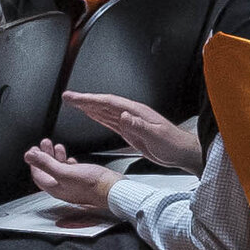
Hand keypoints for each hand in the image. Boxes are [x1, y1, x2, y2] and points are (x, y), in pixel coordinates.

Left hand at [22, 140, 117, 215]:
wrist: (113, 190)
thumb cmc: (93, 185)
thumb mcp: (65, 172)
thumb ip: (46, 163)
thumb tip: (29, 156)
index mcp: (55, 188)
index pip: (38, 175)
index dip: (34, 162)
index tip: (33, 150)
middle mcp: (63, 188)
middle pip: (48, 171)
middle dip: (45, 156)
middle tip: (44, 144)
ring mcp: (73, 185)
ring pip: (59, 169)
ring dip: (56, 157)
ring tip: (57, 146)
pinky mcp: (83, 181)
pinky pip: (70, 171)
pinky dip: (67, 162)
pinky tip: (70, 158)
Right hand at [63, 91, 200, 171]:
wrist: (183, 153)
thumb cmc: (173, 144)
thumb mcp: (156, 136)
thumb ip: (139, 126)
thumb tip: (124, 115)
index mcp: (136, 112)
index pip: (108, 103)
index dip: (90, 99)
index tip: (75, 98)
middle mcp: (132, 114)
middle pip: (103, 104)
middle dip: (85, 100)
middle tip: (67, 97)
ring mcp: (130, 121)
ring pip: (105, 111)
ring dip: (89, 106)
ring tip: (74, 103)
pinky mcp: (130, 131)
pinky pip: (110, 121)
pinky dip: (98, 116)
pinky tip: (92, 114)